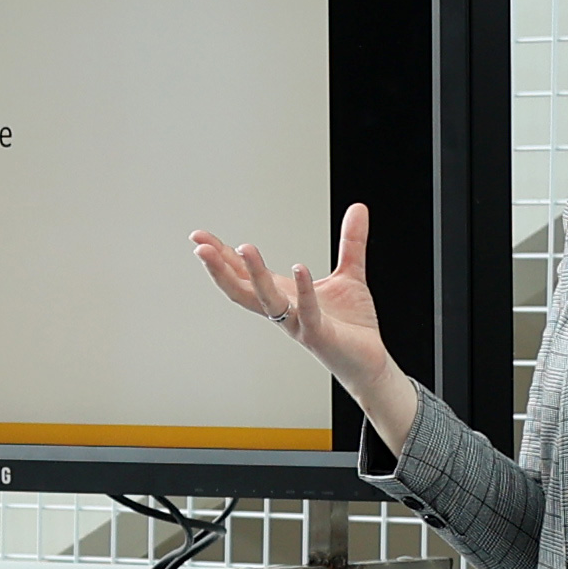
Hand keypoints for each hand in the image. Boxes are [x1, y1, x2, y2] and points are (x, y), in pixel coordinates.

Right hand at [191, 203, 417, 446]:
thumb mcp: (350, 274)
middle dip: (220, 268)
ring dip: (254, 275)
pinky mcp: (318, 334)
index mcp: (283, 295)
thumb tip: (357, 208)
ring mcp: (298, 323)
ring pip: (267, 299)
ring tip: (243, 248)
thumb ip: (351, 241)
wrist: (368, 360)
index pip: (243, 274)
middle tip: (201, 247)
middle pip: (242, 289)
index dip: (221, 255)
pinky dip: (303, 290)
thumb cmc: (351, 324)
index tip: (199, 238)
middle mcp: (283, 310)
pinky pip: (307, 311)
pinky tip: (298, 267)